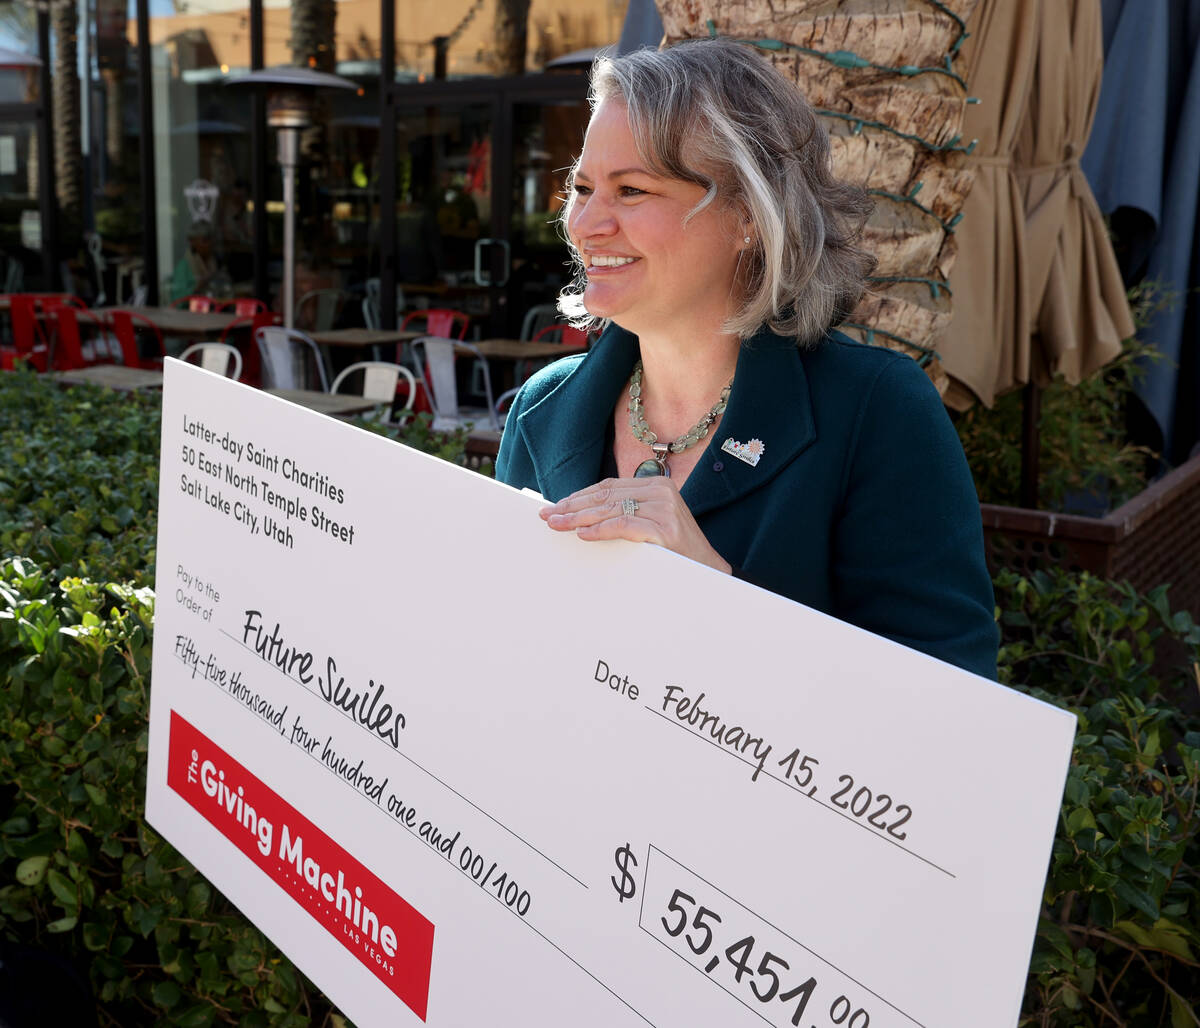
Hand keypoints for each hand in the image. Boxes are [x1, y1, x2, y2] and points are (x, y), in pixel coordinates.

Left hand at [540, 478, 731, 574]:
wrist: (708, 571)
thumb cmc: (674, 550)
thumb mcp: (651, 522)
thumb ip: (626, 511)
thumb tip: (581, 515)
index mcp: (656, 484)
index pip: (608, 487)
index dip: (578, 496)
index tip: (556, 506)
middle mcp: (660, 491)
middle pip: (605, 496)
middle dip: (572, 507)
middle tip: (549, 516)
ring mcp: (663, 508)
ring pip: (610, 509)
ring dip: (578, 518)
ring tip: (558, 525)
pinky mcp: (664, 528)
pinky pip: (623, 525)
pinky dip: (600, 529)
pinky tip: (582, 534)